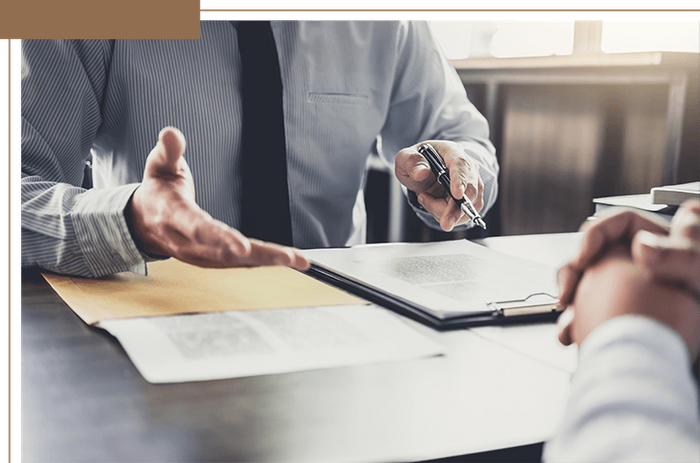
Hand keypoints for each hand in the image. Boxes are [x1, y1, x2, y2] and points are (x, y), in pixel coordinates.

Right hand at [126, 127, 309, 270]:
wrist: (144, 221)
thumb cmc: (158, 190)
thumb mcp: (159, 165)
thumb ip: (168, 150)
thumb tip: (171, 133)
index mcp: (174, 216)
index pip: (198, 229)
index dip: (220, 238)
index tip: (242, 247)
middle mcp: (187, 242)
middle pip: (225, 253)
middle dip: (259, 255)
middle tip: (289, 257)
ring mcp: (198, 254)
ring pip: (236, 262)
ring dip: (268, 261)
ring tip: (297, 260)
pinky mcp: (210, 260)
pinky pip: (238, 263)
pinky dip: (262, 262)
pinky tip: (285, 260)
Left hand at [394, 140, 483, 231]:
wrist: (424, 171)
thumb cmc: (417, 162)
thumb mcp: (405, 158)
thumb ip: (411, 162)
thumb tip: (421, 172)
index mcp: (451, 152)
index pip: (460, 164)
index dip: (460, 180)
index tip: (457, 194)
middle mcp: (467, 167)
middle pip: (470, 190)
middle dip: (456, 209)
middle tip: (445, 223)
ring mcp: (472, 184)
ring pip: (467, 206)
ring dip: (444, 211)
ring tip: (425, 198)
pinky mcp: (471, 199)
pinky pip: (463, 214)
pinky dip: (446, 215)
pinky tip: (434, 204)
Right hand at [557, 243, 699, 359]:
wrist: (682, 364)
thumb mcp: (699, 277)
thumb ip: (679, 255)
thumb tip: (642, 244)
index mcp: (661, 247)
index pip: (620, 224)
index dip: (595, 236)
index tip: (584, 258)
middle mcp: (640, 267)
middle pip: (594, 254)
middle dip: (573, 273)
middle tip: (567, 292)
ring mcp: (626, 292)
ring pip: (585, 284)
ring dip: (569, 300)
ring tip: (567, 319)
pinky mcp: (618, 316)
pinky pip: (587, 312)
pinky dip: (575, 322)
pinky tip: (571, 333)